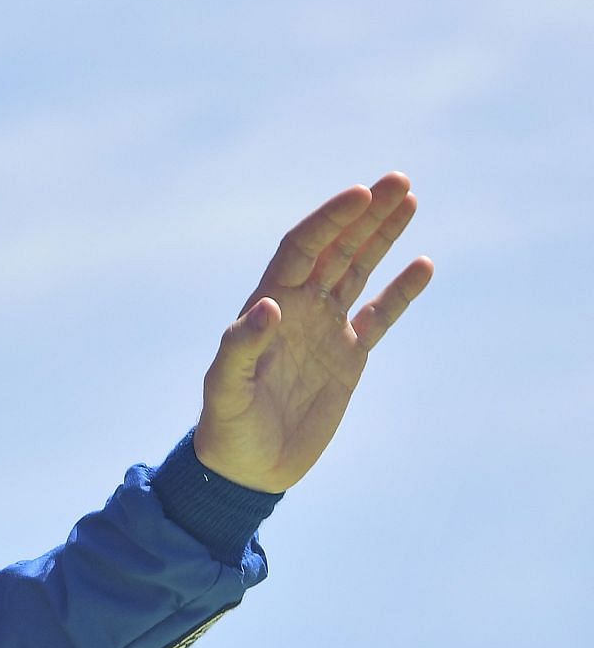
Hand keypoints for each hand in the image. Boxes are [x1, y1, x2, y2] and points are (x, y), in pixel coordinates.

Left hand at [193, 174, 433, 493]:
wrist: (247, 467)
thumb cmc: (227, 426)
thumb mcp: (226, 388)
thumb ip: (241, 347)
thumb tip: (268, 307)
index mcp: (268, 305)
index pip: (303, 248)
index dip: (330, 220)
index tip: (362, 193)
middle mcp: (299, 308)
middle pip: (336, 248)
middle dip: (366, 215)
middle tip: (400, 180)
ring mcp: (326, 330)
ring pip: (359, 270)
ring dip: (383, 236)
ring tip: (411, 199)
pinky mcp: (349, 357)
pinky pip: (380, 315)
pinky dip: (401, 291)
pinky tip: (423, 264)